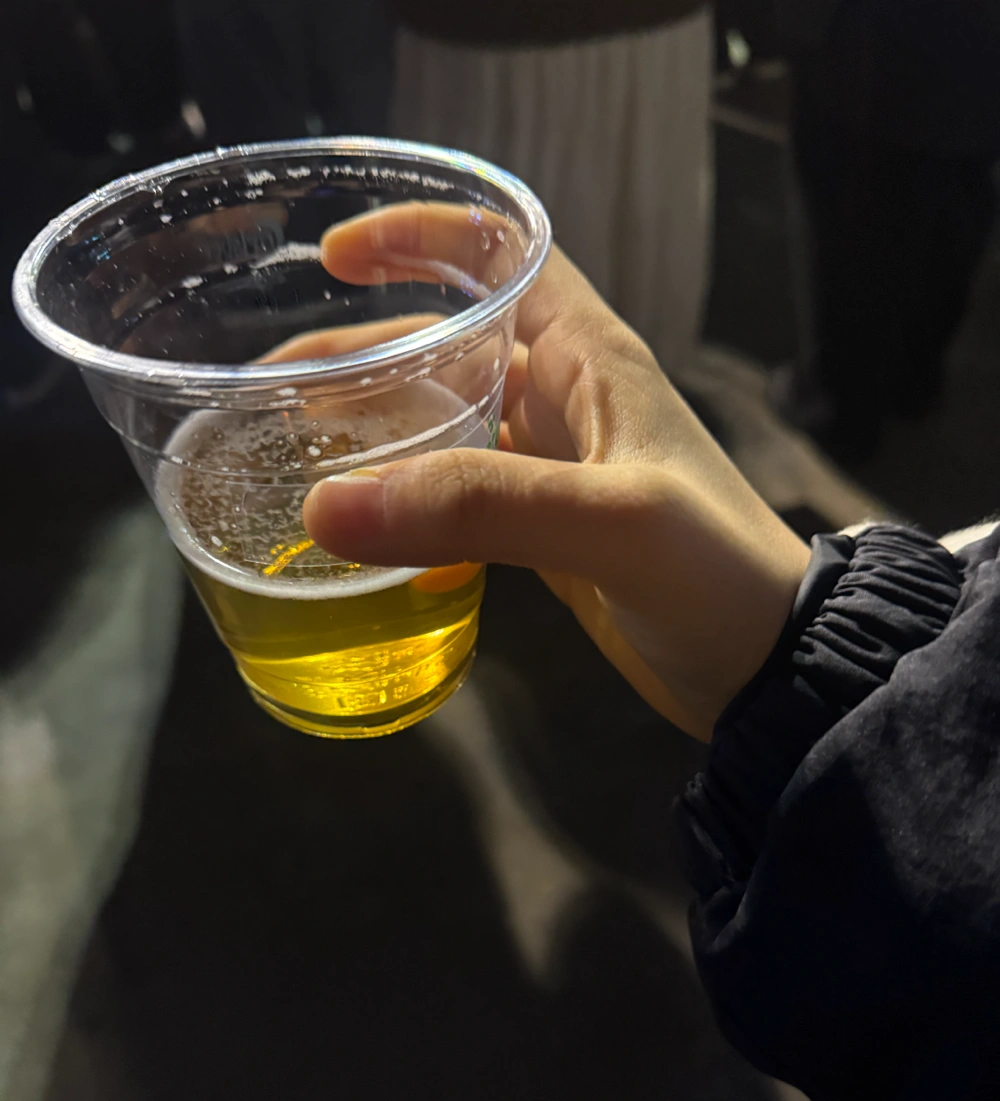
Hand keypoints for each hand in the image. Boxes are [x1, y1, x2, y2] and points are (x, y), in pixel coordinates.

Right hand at [301, 204, 809, 740]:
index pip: (502, 254)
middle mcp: (566, 399)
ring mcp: (552, 469)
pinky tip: (355, 526)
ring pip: (444, 422)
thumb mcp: (609, 522)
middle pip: (447, 344)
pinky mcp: (543, 534)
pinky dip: (402, 499)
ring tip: (289, 449)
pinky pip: (455, 496)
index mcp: (590, 358)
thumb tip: (327, 508)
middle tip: (272, 386)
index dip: (423, 236)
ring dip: (372, 428)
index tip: (336, 254)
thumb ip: (479, 507)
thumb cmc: (716, 575)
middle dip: (360, 351)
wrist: (769, 670)